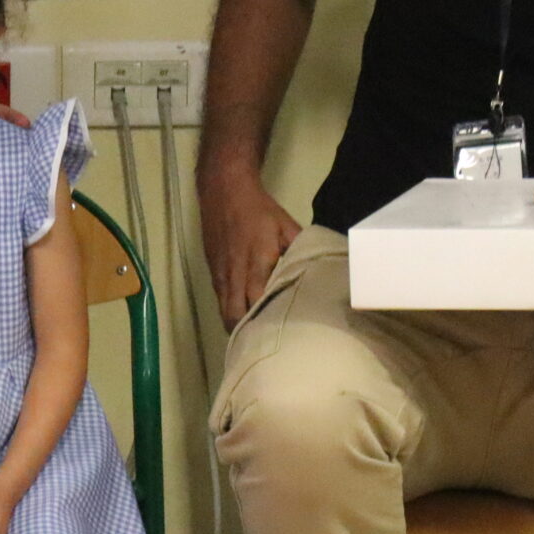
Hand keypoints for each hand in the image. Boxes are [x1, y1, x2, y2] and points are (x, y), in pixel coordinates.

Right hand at [200, 162, 300, 327]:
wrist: (224, 191)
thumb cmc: (259, 210)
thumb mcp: (287, 226)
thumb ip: (300, 249)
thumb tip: (321, 267)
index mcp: (256, 265)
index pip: (256, 304)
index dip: (264, 323)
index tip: (279, 337)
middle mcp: (235, 275)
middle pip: (234, 316)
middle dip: (247, 333)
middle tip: (265, 342)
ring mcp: (221, 276)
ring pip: (224, 311)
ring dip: (237, 324)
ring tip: (254, 335)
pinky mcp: (213, 273)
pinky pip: (220, 300)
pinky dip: (230, 310)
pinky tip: (243, 314)